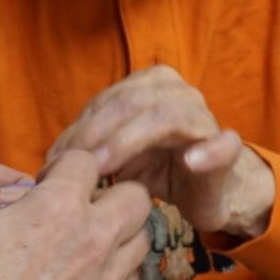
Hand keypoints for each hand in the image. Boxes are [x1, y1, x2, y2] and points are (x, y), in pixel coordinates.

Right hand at [0, 149, 152, 279]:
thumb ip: (11, 200)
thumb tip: (27, 203)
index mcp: (59, 207)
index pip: (88, 161)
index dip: (66, 167)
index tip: (52, 182)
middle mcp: (94, 242)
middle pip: (136, 197)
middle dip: (112, 194)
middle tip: (84, 209)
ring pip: (142, 242)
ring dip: (119, 236)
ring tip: (88, 246)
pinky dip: (113, 276)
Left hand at [44, 66, 274, 240]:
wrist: (209, 192)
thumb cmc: (160, 170)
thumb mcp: (118, 158)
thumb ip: (90, 150)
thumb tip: (50, 163)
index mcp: (150, 86)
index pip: (107, 100)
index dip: (79, 127)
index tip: (56, 159)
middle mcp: (179, 93)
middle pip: (130, 103)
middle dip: (95, 133)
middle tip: (73, 165)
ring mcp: (205, 118)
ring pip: (165, 116)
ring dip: (129, 141)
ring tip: (104, 167)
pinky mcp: (228, 149)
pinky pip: (221, 146)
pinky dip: (207, 153)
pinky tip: (190, 163)